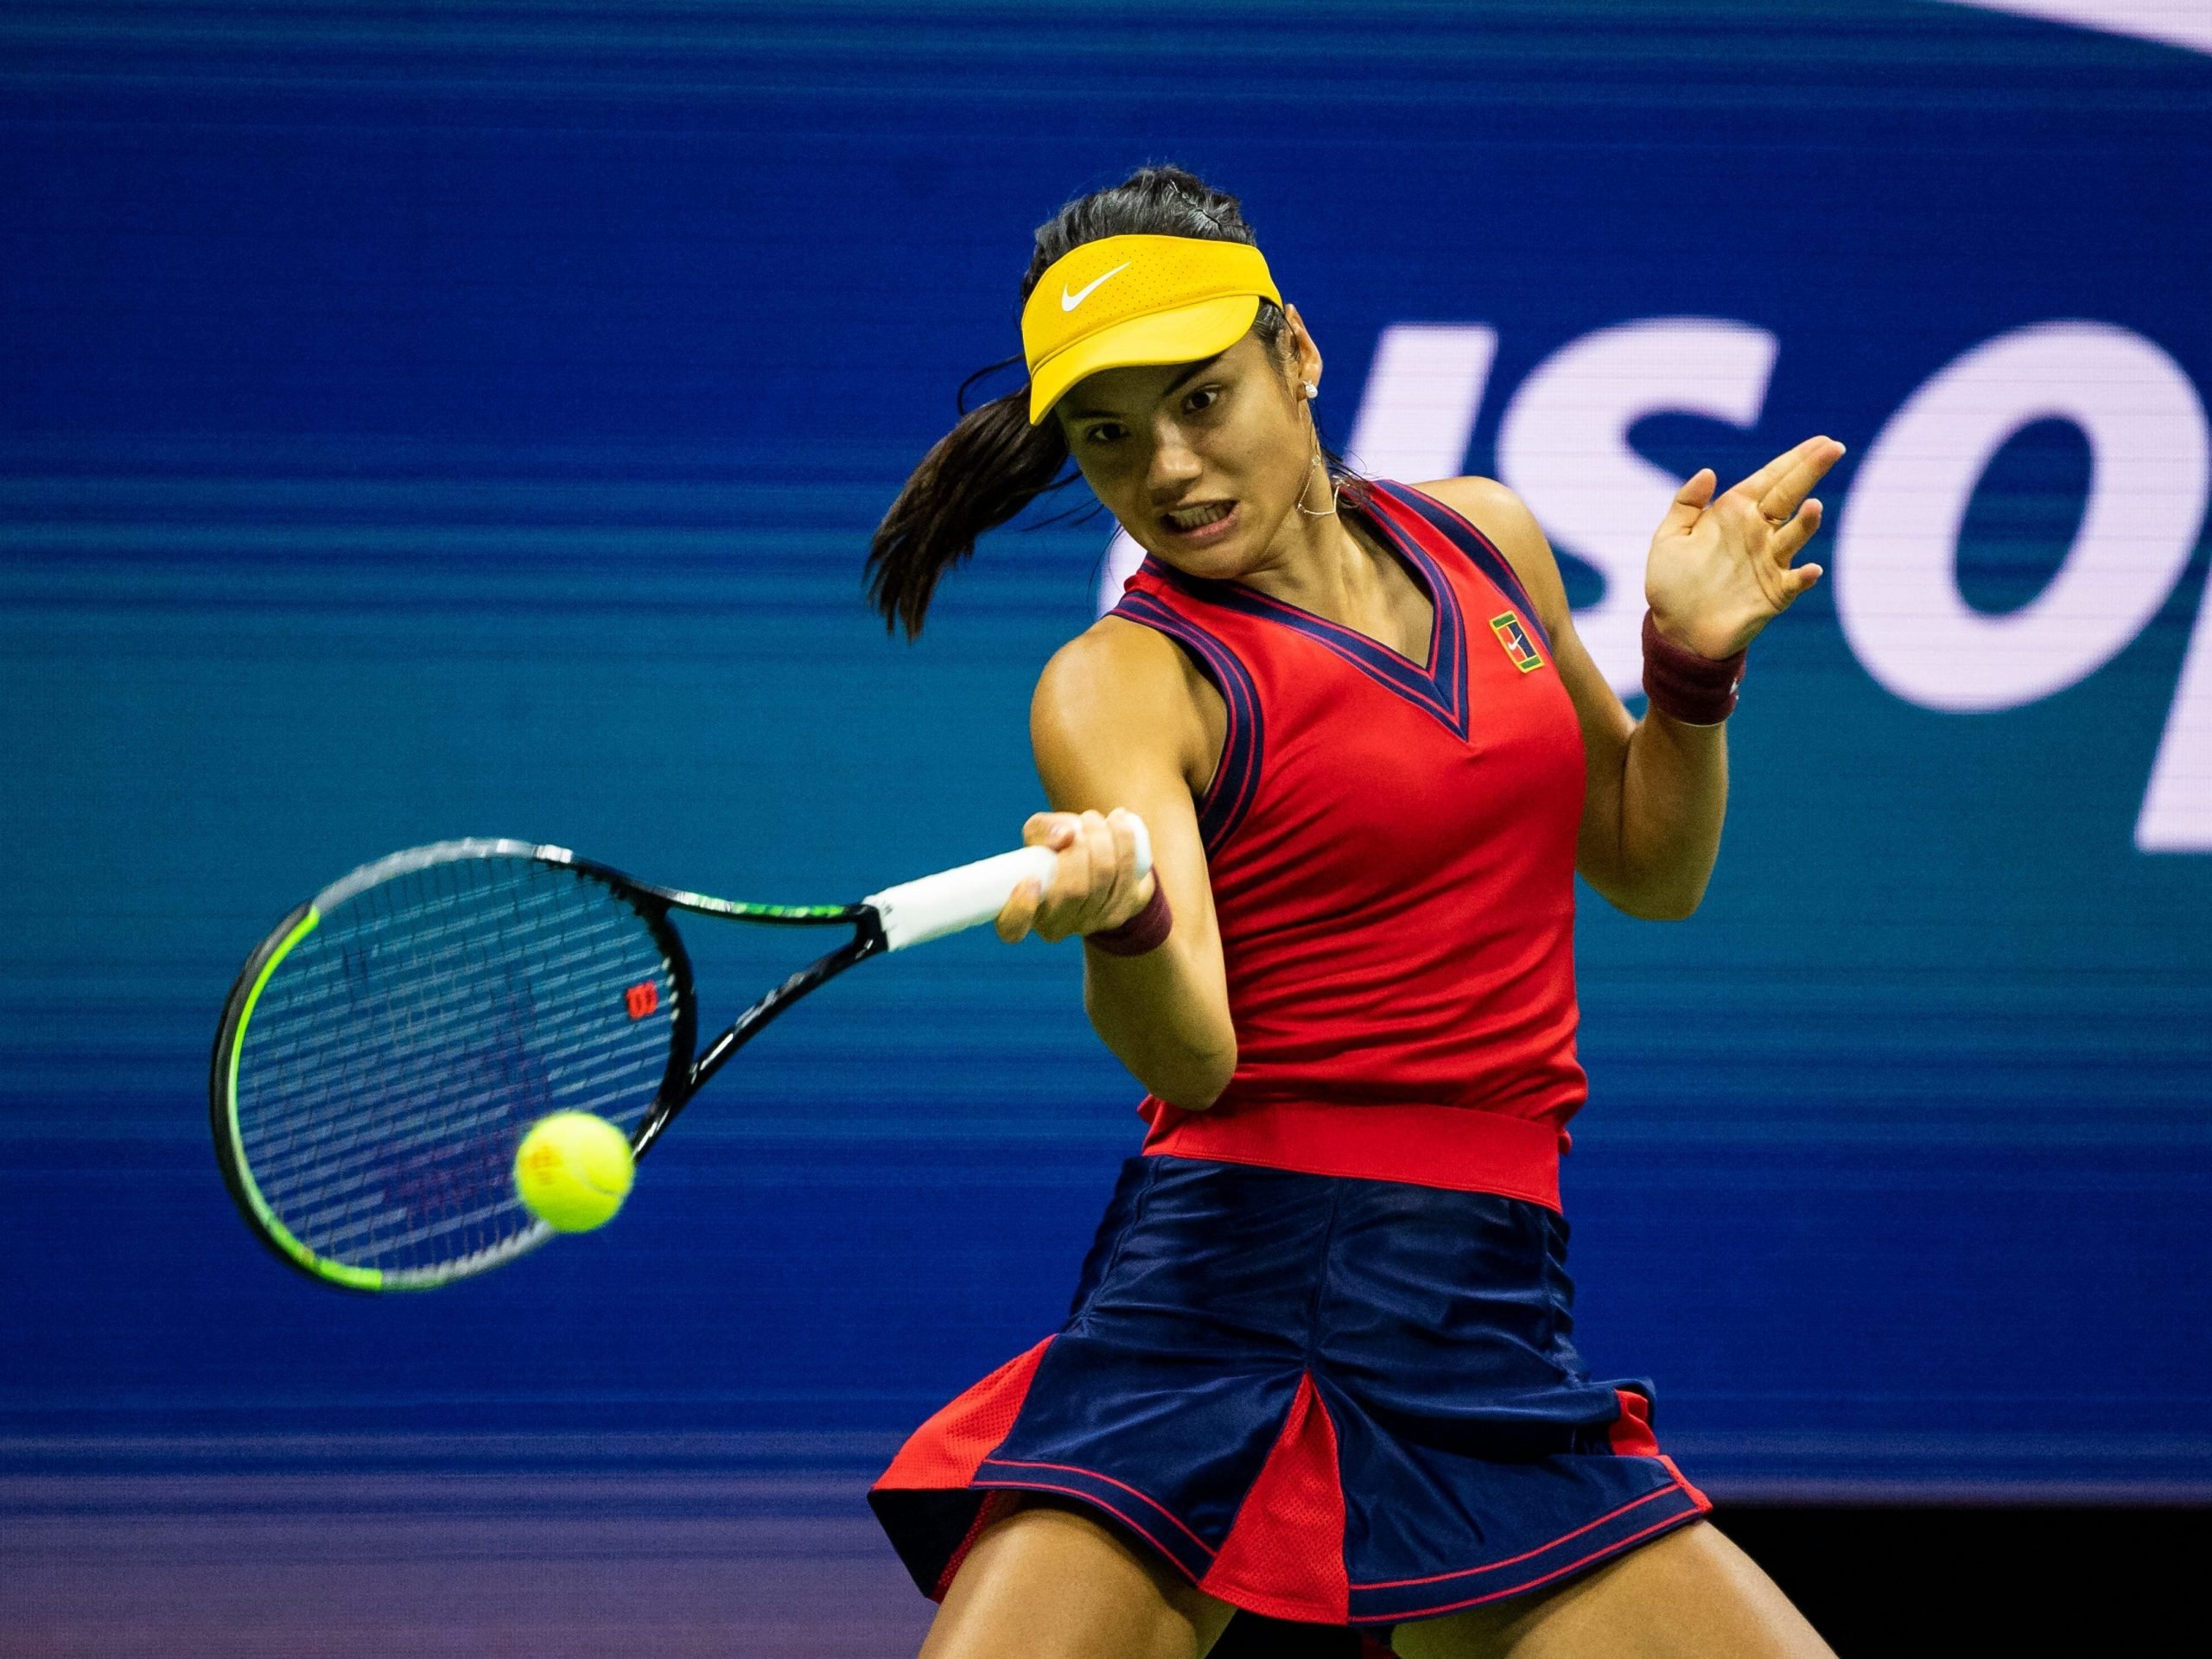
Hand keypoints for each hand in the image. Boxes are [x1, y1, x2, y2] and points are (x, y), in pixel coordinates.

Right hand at [995, 808, 1157, 943]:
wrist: (1095, 863)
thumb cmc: (1055, 850)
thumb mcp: (1039, 835)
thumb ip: (1044, 830)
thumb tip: (1066, 836)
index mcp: (1025, 913)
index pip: (1012, 929)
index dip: (1020, 910)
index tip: (1030, 880)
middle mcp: (1056, 926)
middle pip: (1073, 890)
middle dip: (1081, 847)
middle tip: (1082, 820)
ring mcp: (1089, 923)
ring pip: (1104, 879)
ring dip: (1104, 839)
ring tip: (1095, 818)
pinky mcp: (1119, 913)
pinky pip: (1126, 875)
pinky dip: (1125, 843)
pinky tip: (1120, 821)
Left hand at [1645, 435, 1845, 658]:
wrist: (1676, 631)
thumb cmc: (1672, 583)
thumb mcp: (1669, 538)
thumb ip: (1685, 504)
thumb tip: (1708, 472)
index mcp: (1734, 513)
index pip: (1770, 479)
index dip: (1794, 459)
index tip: (1821, 440)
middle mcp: (1757, 533)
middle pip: (1789, 496)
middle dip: (1810, 472)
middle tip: (1833, 448)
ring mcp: (1768, 563)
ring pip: (1794, 536)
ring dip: (1807, 522)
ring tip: (1814, 505)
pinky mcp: (1773, 595)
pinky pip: (1794, 583)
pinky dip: (1804, 577)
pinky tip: (1811, 570)